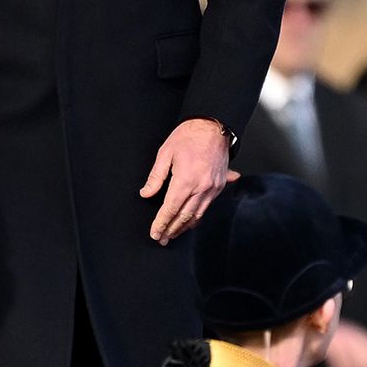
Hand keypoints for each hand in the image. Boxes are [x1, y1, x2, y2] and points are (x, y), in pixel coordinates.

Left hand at [140, 118, 235, 245]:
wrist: (213, 127)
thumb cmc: (188, 136)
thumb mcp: (165, 153)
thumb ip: (155, 177)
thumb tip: (146, 193)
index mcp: (186, 180)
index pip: (171, 209)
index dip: (161, 223)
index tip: (155, 233)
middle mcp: (202, 187)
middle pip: (185, 217)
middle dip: (171, 230)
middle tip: (162, 239)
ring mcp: (213, 188)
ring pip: (197, 215)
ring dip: (184, 227)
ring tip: (173, 234)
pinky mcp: (220, 186)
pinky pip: (207, 207)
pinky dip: (197, 217)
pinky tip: (190, 222)